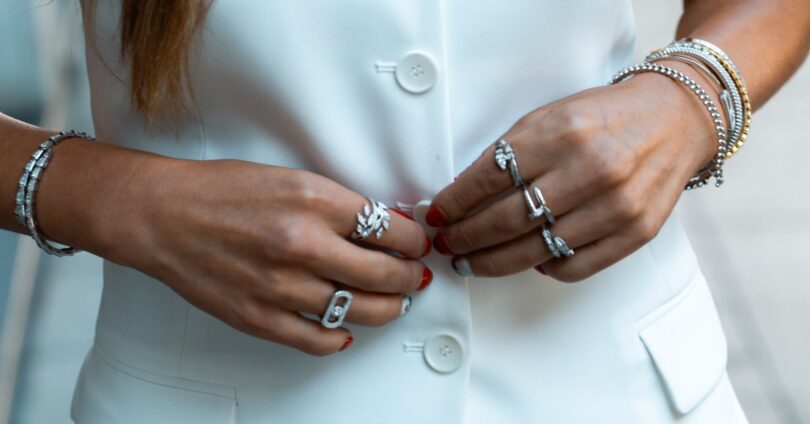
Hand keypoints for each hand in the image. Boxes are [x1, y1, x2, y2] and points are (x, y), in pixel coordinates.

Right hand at [98, 159, 431, 355]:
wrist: (163, 214)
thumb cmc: (220, 191)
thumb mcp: (291, 178)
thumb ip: (339, 204)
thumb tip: (383, 224)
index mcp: (314, 201)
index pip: (390, 228)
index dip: (414, 240)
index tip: (417, 244)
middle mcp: (302, 244)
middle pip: (385, 274)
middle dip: (410, 277)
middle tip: (415, 276)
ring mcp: (282, 286)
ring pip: (360, 311)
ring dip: (387, 309)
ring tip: (393, 303)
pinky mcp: (261, 317)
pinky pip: (318, 340)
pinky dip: (341, 338)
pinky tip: (348, 330)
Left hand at [427, 67, 717, 281]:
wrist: (674, 120)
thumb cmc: (604, 118)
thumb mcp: (551, 117)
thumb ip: (511, 152)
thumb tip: (462, 196)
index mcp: (561, 133)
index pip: (489, 177)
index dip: (453, 202)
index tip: (436, 215)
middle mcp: (590, 169)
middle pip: (506, 220)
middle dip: (465, 238)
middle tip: (447, 245)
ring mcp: (616, 205)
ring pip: (535, 250)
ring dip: (492, 262)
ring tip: (471, 262)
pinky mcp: (635, 233)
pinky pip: (572, 267)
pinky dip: (541, 267)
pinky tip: (526, 259)